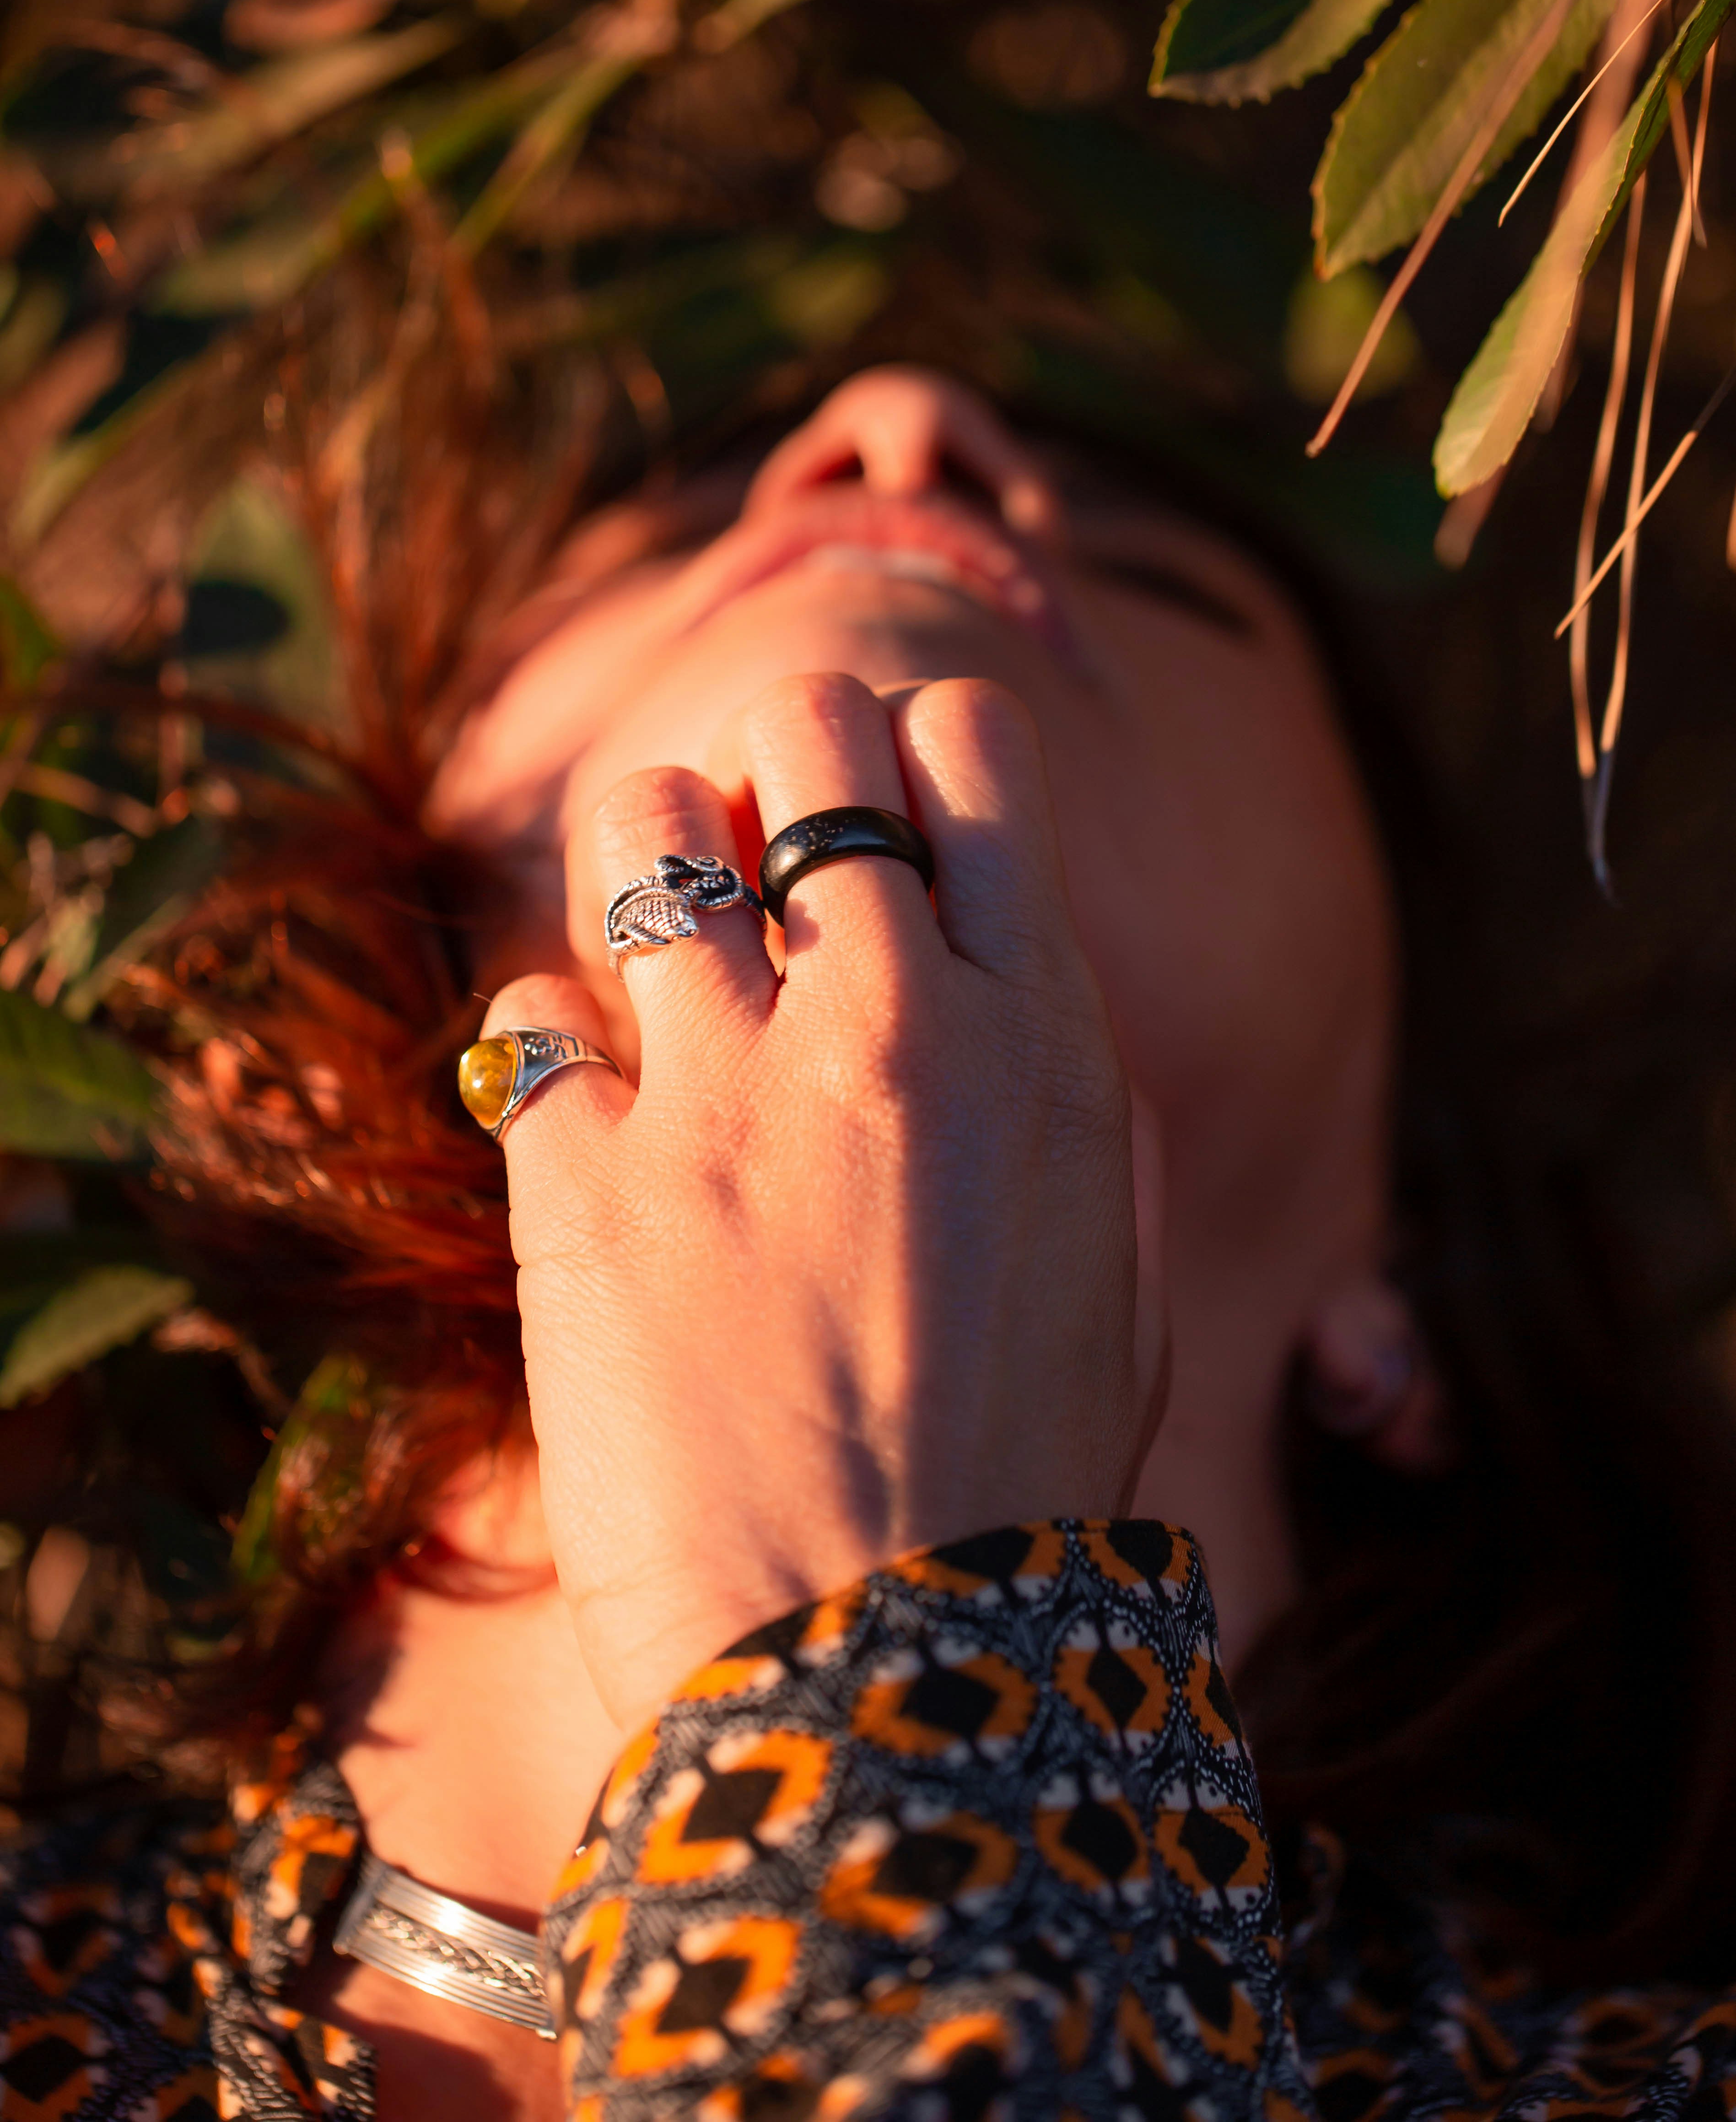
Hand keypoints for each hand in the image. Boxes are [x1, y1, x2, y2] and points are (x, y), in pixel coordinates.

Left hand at [484, 671, 1157, 1732]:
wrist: (885, 1670)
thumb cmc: (1019, 1481)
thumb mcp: (1104, 1264)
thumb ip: (1058, 1096)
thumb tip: (1002, 982)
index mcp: (1041, 1032)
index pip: (971, 751)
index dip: (915, 754)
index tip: (887, 814)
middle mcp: (889, 1018)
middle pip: (804, 730)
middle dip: (773, 756)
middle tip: (761, 845)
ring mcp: (726, 1089)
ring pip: (642, 822)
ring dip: (646, 852)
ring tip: (661, 939)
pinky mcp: (582, 1182)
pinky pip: (529, 1009)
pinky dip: (553, 1042)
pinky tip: (591, 1122)